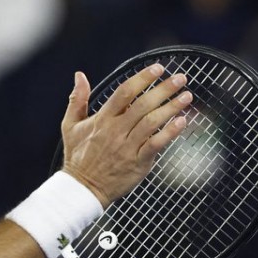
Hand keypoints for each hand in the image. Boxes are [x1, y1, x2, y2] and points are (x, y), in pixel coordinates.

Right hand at [61, 66, 191, 206]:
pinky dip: (170, 132)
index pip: (124, 92)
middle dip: (164, 89)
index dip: (142, 78)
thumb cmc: (78, 157)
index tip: (158, 68)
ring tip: (187, 97)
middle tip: (180, 78)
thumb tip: (79, 76)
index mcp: (102, 119)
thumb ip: (77, 99)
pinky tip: (182, 122)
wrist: (83, 188)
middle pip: (143, 104)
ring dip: (171, 108)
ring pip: (152, 122)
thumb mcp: (70, 125)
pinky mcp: (137, 162)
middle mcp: (116, 130)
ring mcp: (127, 146)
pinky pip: (156, 144)